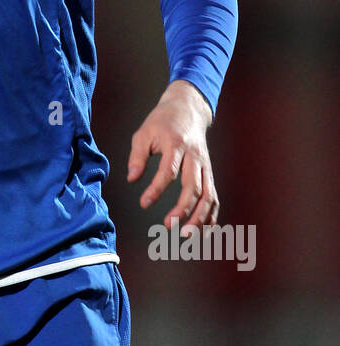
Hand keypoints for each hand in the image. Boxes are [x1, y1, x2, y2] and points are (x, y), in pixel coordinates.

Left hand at [127, 80, 217, 231]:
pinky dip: (211, 215)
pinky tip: (203, 232)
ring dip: (200, 217)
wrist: (189, 109)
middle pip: (194, 186)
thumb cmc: (162, 122)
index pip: (170, 170)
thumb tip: (132, 179)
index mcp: (177, 145)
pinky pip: (214, 196)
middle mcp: (195, 157)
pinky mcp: (209, 173)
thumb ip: (137, 156)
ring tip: (186, 235)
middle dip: (183, 209)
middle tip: (168, 225)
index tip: (144, 203)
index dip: (157, 189)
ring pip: (209, 195)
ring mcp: (205, 166)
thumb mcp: (144, 133)